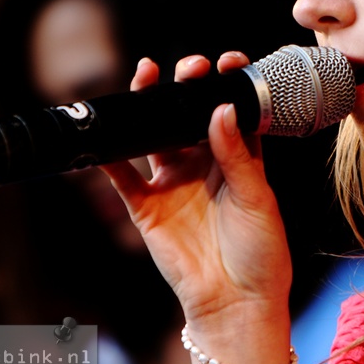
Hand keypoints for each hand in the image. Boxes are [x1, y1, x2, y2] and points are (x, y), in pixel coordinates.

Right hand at [98, 52, 291, 340]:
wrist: (238, 300)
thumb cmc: (261, 250)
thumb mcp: (257, 196)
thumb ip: (237, 154)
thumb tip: (220, 109)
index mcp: (237, 157)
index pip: (229, 109)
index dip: (227, 83)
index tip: (229, 62)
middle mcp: (203, 163)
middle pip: (187, 114)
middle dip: (186, 85)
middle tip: (190, 68)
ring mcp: (172, 182)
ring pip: (153, 135)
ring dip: (147, 105)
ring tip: (147, 75)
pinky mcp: (147, 206)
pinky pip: (122, 177)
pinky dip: (108, 156)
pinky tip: (103, 132)